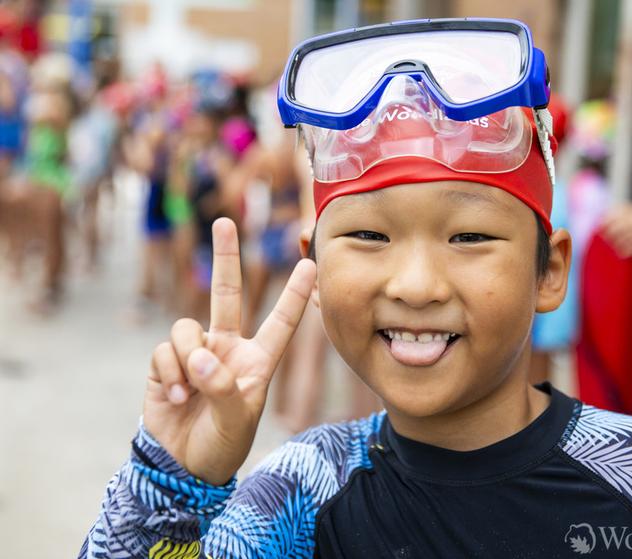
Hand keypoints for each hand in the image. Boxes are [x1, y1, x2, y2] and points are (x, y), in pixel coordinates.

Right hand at [144, 218, 315, 484]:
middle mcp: (228, 347)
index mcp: (258, 360)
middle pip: (226, 293)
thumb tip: (203, 355)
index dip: (296, 294)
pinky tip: (176, 398)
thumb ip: (224, 387)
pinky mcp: (167, 362)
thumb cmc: (221, 443)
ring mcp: (197, 352)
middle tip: (225, 221)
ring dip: (187, 359)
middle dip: (225, 257)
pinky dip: (170, 374)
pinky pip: (165, 351)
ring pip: (186, 328)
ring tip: (190, 392)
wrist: (182, 464)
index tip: (311, 264)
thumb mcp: (236, 420)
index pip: (282, 321)